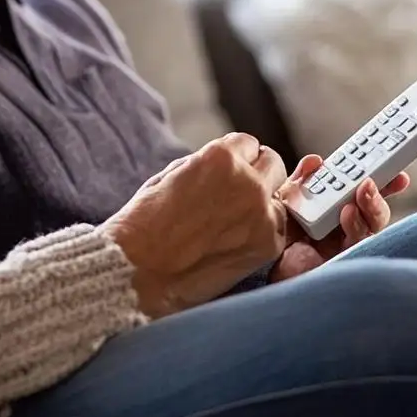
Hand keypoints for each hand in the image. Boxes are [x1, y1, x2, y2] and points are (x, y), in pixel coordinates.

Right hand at [103, 134, 288, 316]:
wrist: (136, 272)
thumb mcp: (169, 177)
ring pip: (280, 198)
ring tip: (229, 226)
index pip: (248, 144)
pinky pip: (278, 229)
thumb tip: (228, 166)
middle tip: (231, 199)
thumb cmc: (141, 227)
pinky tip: (232, 243)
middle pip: (273, 164)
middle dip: (256, 177)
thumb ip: (204, 165)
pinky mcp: (268, 244)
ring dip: (262, 206)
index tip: (225, 177)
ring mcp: (262, 213)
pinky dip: (261, 234)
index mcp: (220, 157)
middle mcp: (249, 181)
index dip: (235, 160)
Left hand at [269, 158, 407, 281]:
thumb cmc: (275, 242)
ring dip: (371, 204)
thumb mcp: (284, 205)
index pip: (362, 193)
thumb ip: (299, 182)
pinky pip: (358, 240)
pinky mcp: (342, 259)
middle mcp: (345, 229)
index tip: (392, 165)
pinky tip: (348, 213)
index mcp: (334, 213)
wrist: (263, 271)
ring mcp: (345, 245)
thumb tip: (315, 161)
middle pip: (375, 208)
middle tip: (377, 175)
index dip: (380, 179)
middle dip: (381, 189)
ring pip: (372, 223)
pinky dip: (355, 224)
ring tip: (362, 190)